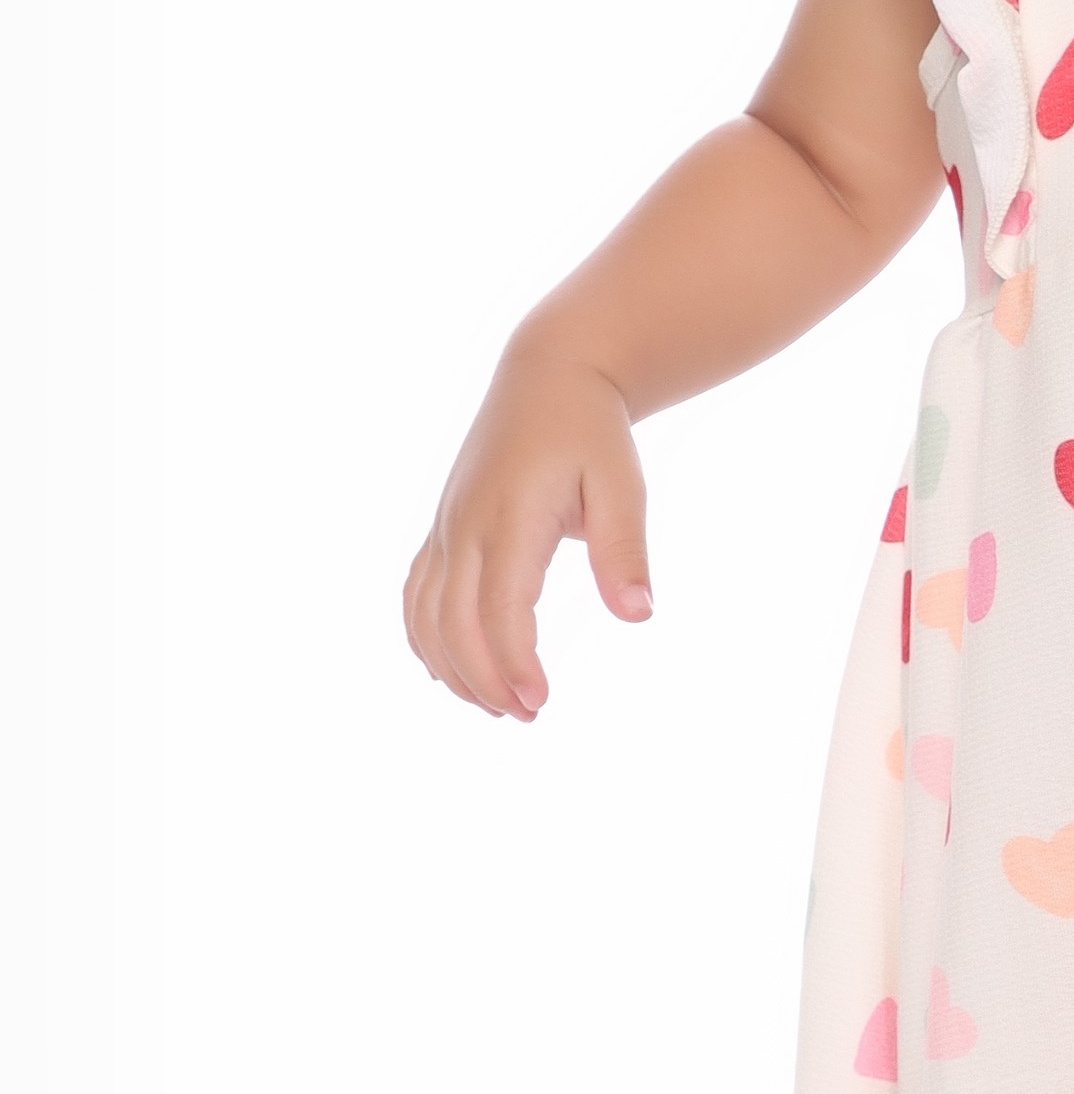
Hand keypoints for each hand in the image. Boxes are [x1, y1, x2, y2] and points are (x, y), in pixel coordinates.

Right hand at [403, 343, 652, 719]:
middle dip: (485, 680)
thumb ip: (624, 551)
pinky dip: (426, 640)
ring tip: (496, 706)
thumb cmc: (591, 432)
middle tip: (527, 717)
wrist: (549, 375)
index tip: (539, 702)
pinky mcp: (442, 529)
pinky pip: (416, 595)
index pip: (499, 609)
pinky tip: (453, 671)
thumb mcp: (622, 485)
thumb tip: (637, 614)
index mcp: (509, 518)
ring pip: (425, 616)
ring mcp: (446, 528)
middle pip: (454, 624)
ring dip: (453, 669)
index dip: (513, 663)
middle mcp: (465, 526)